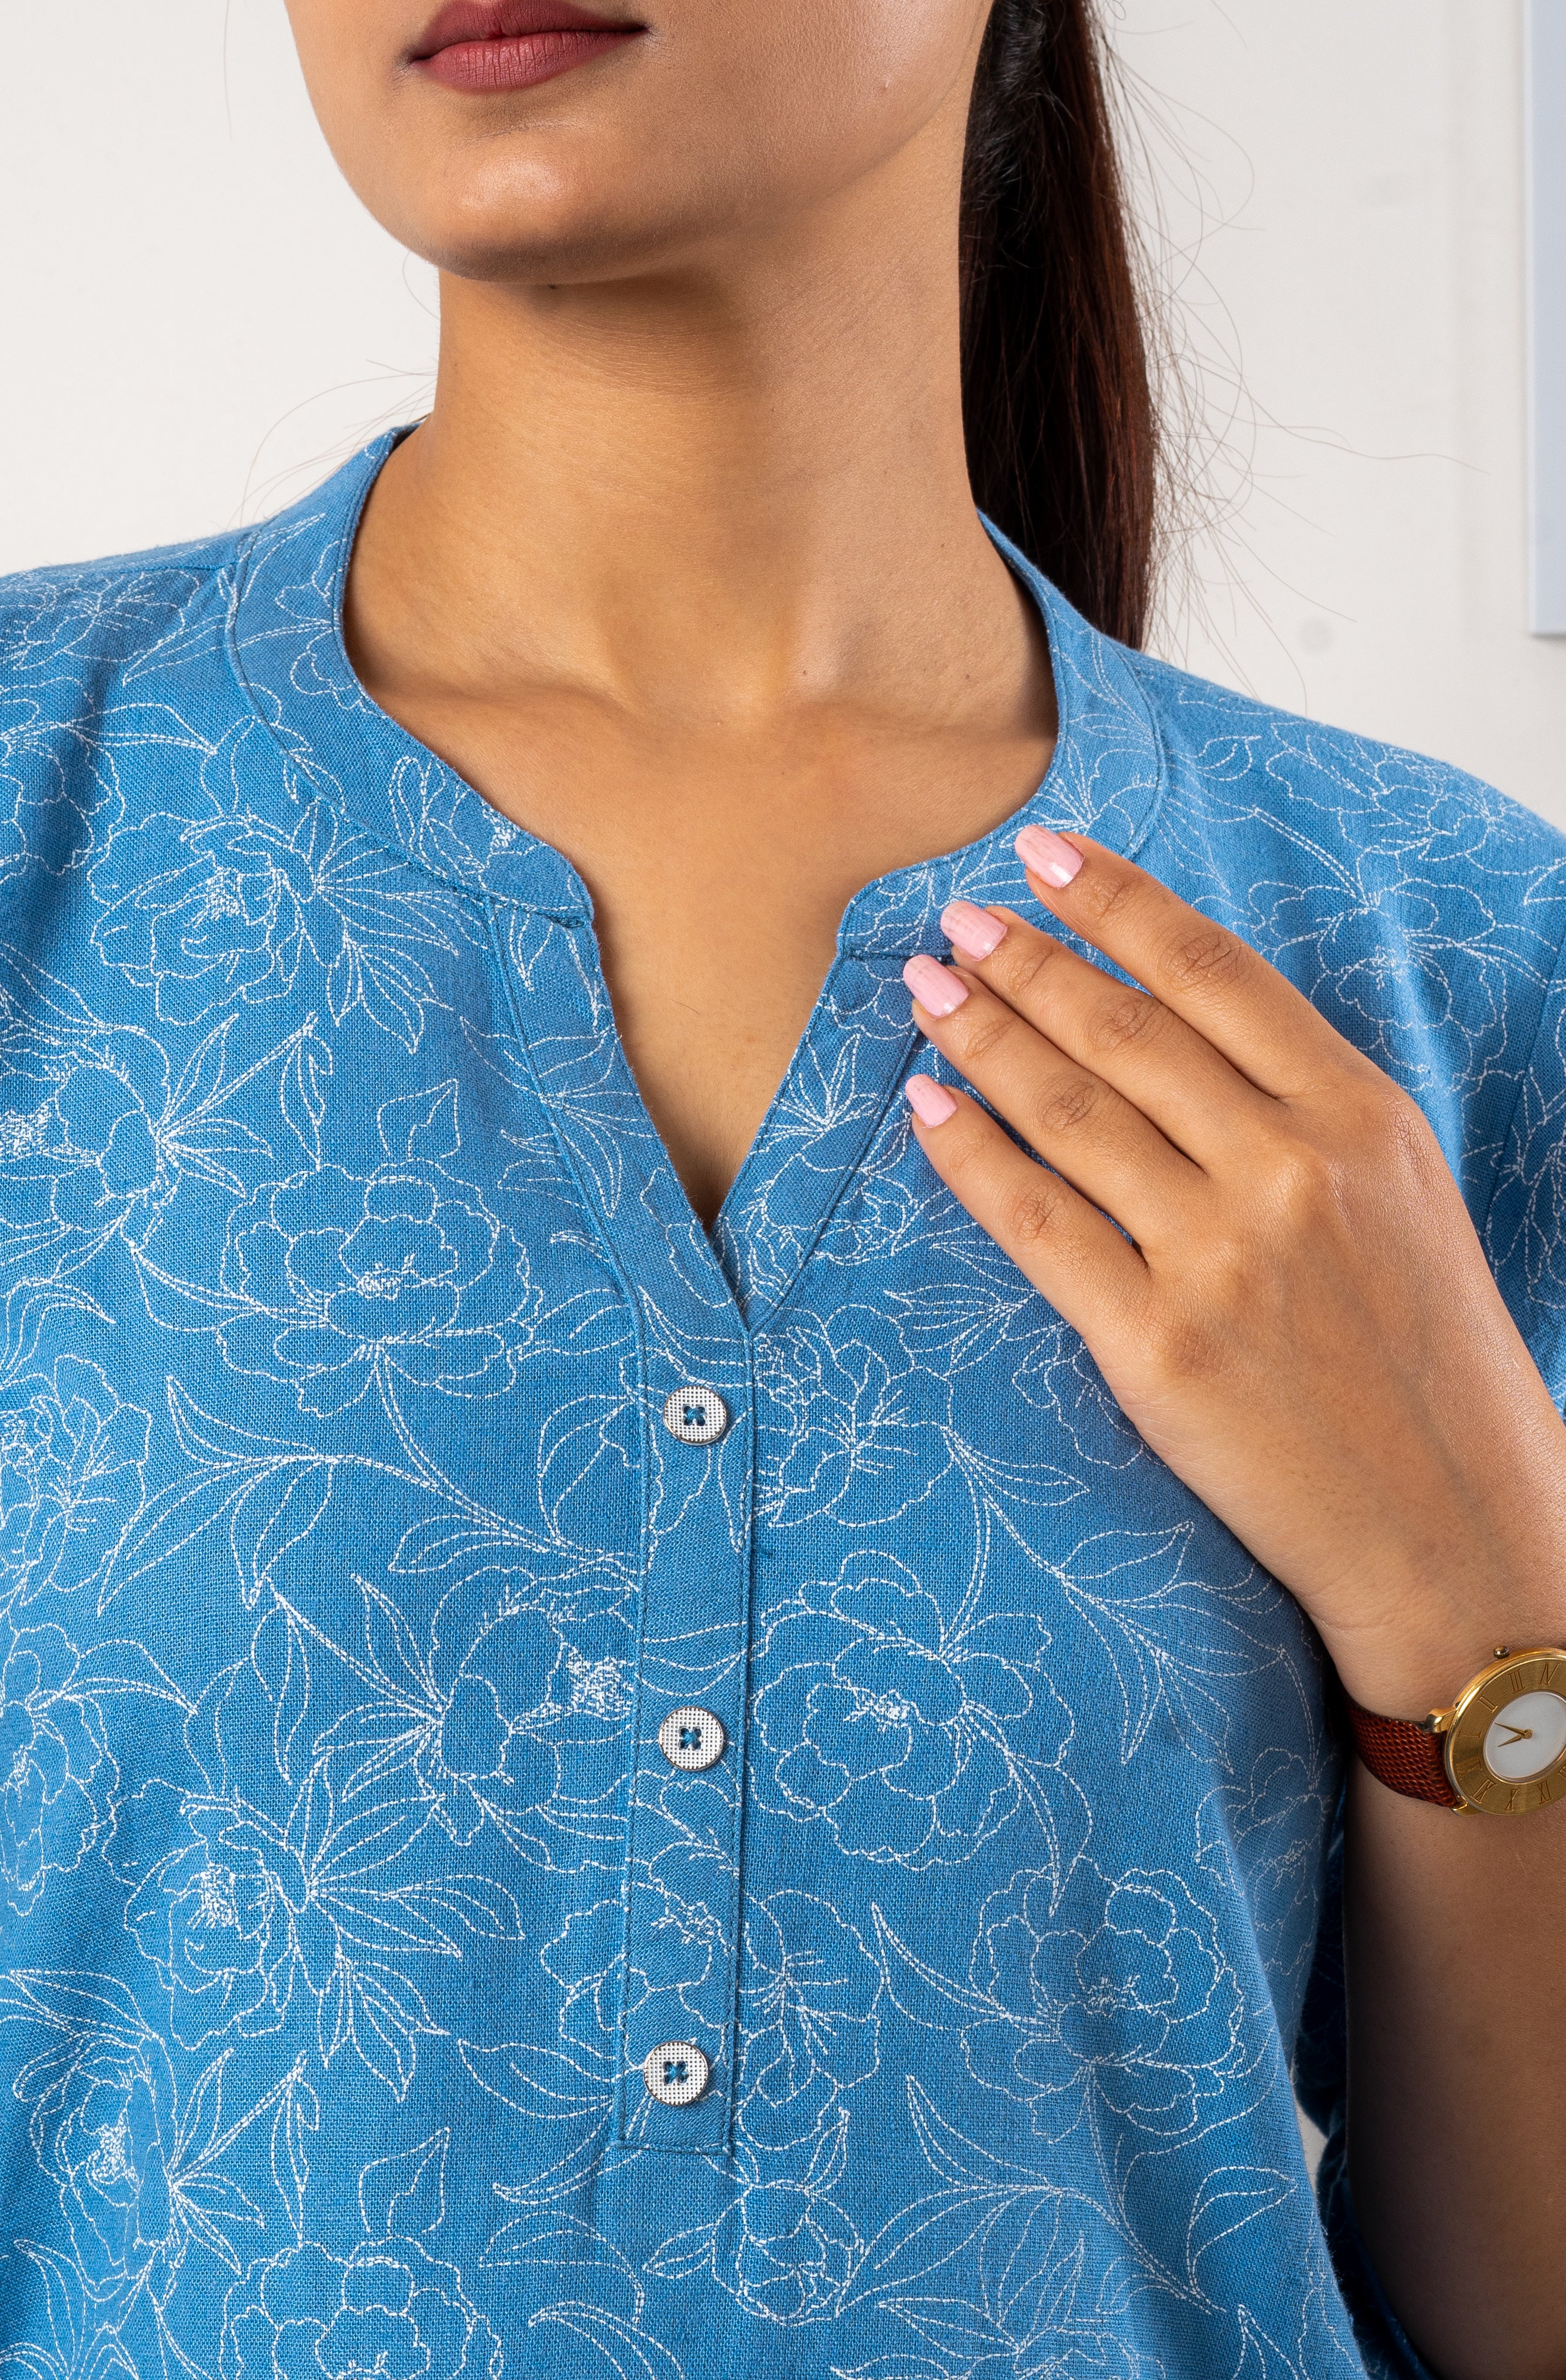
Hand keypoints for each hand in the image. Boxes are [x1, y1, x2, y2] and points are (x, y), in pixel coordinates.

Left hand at [900, 825, 1565, 1718]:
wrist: (1453, 1525)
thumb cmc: (1426, 1355)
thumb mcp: (1403, 1191)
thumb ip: (1305, 1103)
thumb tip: (1178, 1016)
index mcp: (1360, 1116)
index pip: (1213, 973)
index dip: (1116, 902)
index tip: (1041, 854)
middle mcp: (1288, 1170)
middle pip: (1123, 1029)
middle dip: (1025, 961)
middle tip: (954, 917)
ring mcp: (1218, 1258)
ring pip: (1067, 1112)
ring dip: (981, 1035)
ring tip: (926, 988)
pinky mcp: (1155, 1346)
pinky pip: (1032, 1224)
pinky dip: (969, 1155)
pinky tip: (926, 1105)